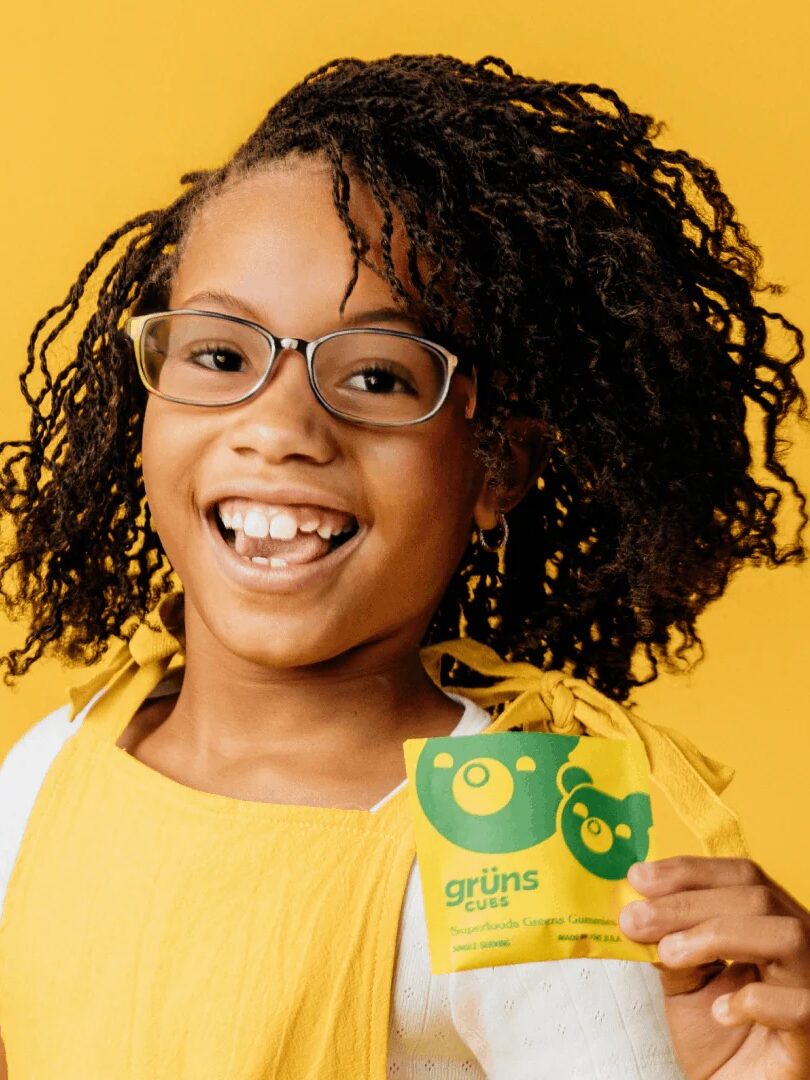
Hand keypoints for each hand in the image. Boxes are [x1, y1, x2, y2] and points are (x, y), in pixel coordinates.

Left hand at [618, 857, 809, 1078]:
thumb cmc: (717, 1037)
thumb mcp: (683, 981)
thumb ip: (669, 944)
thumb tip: (636, 910)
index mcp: (770, 924)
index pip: (741, 876)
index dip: (689, 871)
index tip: (638, 878)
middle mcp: (800, 949)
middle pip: (757, 899)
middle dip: (688, 903)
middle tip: (635, 920)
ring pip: (786, 936)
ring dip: (717, 935)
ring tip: (670, 954)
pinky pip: (800, 1004)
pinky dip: (755, 1000)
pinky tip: (720, 1011)